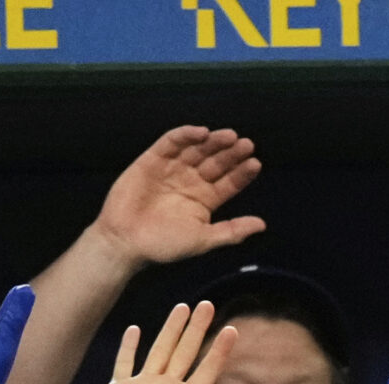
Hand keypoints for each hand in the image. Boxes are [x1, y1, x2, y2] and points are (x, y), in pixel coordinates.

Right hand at [85, 301, 250, 383]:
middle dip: (196, 328)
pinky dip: (129, 347)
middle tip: (207, 304)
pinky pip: (124, 364)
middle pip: (185, 353)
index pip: (206, 370)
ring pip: (159, 351)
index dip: (219, 350)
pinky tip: (136, 330)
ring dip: (170, 330)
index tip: (233, 329)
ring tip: (182, 307)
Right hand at [88, 126, 266, 271]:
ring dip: (213, 142)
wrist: (126, 241)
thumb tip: (262, 225)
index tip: (255, 163)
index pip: (229, 182)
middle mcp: (191, 181)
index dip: (241, 173)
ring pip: (197, 150)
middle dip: (230, 153)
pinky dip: (185, 135)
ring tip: (230, 136)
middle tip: (246, 144)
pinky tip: (201, 133)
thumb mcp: (203, 240)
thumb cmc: (164, 244)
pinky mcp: (153, 159)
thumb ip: (232, 231)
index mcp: (205, 200)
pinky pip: (171, 142)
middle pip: (216, 162)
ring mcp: (172, 169)